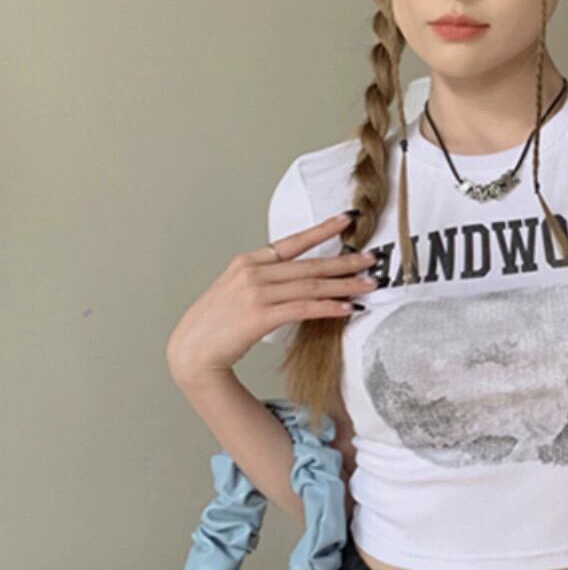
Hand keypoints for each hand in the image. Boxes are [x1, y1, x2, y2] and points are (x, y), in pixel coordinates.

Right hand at [166, 212, 377, 380]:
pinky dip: (328, 307)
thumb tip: (299, 278)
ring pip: (311, 286)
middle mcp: (253, 272)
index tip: (348, 219)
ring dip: (344, 285)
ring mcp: (256, 293)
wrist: (193, 351)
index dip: (322, 229)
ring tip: (368, 285)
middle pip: (309, 264)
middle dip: (344, 261)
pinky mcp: (260, 316)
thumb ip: (265, 279)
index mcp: (248, 261)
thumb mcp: (236, 289)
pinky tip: (347, 307)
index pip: (293, 241)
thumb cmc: (216, 323)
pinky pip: (303, 309)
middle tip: (372, 259)